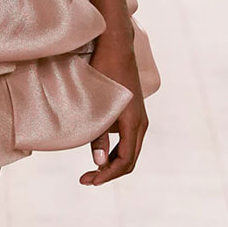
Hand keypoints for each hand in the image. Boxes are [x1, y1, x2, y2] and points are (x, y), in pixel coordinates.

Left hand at [81, 40, 147, 186]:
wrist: (116, 46)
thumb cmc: (104, 70)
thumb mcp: (97, 104)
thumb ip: (98, 135)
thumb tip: (100, 162)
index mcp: (134, 122)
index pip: (125, 160)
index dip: (107, 175)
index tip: (88, 180)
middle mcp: (141, 123)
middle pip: (129, 160)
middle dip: (108, 173)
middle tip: (86, 180)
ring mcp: (139, 118)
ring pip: (129, 151)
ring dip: (111, 164)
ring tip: (90, 170)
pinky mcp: (133, 114)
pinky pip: (127, 140)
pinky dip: (114, 151)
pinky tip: (98, 151)